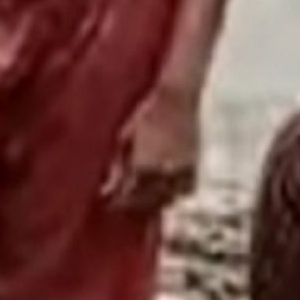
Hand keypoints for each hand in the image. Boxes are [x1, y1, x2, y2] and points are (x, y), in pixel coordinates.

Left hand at [105, 82, 201, 213]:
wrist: (179, 96)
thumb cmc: (148, 114)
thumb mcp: (125, 139)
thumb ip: (116, 168)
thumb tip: (104, 192)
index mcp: (143, 166)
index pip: (128, 198)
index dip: (118, 202)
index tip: (111, 203)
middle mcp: (163, 172)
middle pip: (146, 202)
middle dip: (134, 203)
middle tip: (127, 199)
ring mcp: (181, 170)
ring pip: (166, 199)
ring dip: (154, 201)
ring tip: (145, 195)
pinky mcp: (195, 165)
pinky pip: (184, 189)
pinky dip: (175, 192)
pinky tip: (167, 187)